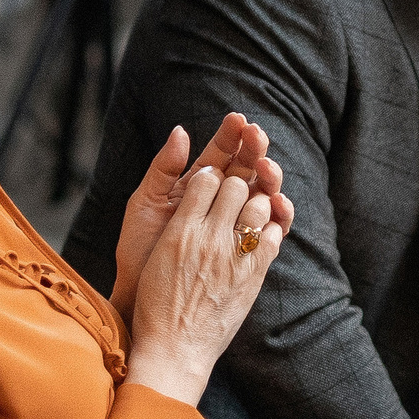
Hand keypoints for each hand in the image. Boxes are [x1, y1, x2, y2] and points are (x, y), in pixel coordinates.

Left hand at [109, 114, 273, 320]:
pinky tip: (277, 203)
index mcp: (197, 187)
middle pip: (247, 169)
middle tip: (257, 137)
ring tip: (266, 168)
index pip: (221, 154)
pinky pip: (271, 228)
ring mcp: (236, 225)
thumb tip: (182, 131)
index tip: (238, 120)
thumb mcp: (145, 204)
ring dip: (270, 177)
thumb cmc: (138, 251)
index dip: (232, 136)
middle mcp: (221, 202)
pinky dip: (279, 214)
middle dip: (255, 150)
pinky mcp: (247, 249)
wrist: (143, 297)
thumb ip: (162, 169)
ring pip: (263, 193)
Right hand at [123, 164, 293, 403]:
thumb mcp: (159, 257)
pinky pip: (273, 235)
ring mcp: (235, 257)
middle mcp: (209, 238)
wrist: (174, 350)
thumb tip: (197, 194)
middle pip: (236, 186)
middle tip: (233, 195)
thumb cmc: (157, 307)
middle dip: (237, 184)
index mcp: (181, 231)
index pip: (205, 179)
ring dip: (258, 202)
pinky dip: (271, 228)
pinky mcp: (253, 275)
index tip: (211, 184)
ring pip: (260, 206)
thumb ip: (180, 225)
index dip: (211, 176)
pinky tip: (261, 234)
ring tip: (249, 212)